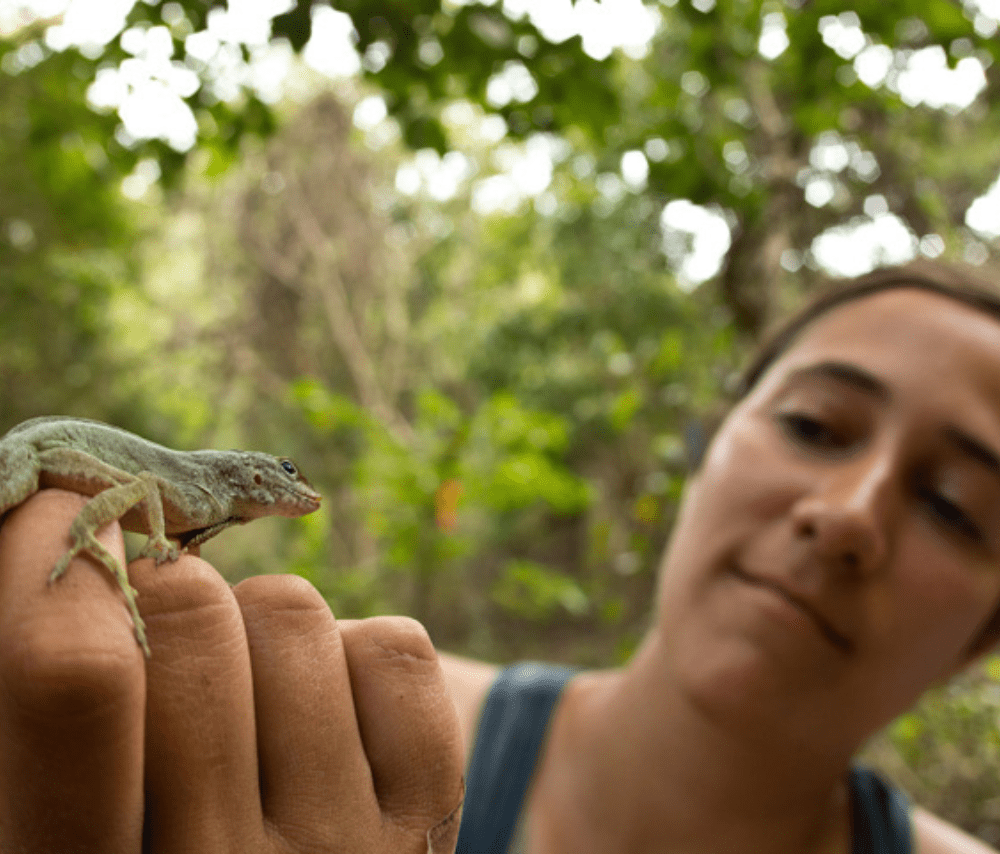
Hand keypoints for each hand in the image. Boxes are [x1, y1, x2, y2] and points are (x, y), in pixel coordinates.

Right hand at [0, 489, 463, 853]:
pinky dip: (350, 653)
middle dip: (164, 584)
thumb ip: (54, 696)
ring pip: (291, 610)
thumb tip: (55, 519)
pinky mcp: (427, 816)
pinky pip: (391, 648)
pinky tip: (323, 718)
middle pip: (194, 613)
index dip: (62, 559)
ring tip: (243, 698)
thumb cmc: (151, 834)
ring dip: (256, 624)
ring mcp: (343, 848)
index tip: (63, 509)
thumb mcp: (62, 807)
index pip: (77, 679)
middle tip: (159, 622)